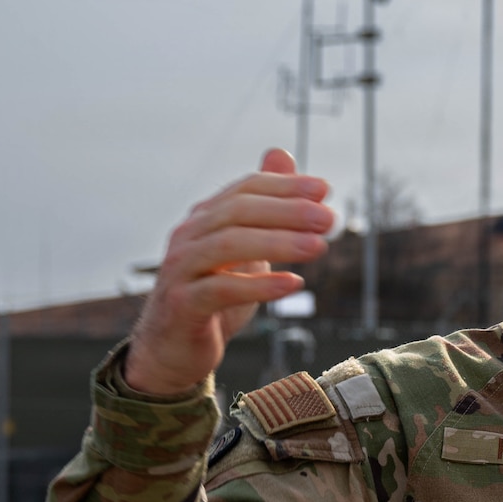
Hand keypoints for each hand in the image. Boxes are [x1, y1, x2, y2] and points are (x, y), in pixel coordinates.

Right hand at [123, 148, 333, 396]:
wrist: (173, 348)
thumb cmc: (213, 294)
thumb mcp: (244, 248)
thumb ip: (262, 206)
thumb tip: (282, 153)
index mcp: (204, 219)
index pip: (244, 189)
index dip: (284, 186)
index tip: (325, 189)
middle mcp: (188, 237)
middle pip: (237, 212)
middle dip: (287, 211)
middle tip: (329, 218)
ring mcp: (181, 270)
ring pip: (228, 245)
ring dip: (278, 243)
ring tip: (320, 247)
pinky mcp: (182, 305)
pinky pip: (221, 290)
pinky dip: (259, 285)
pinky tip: (294, 284)